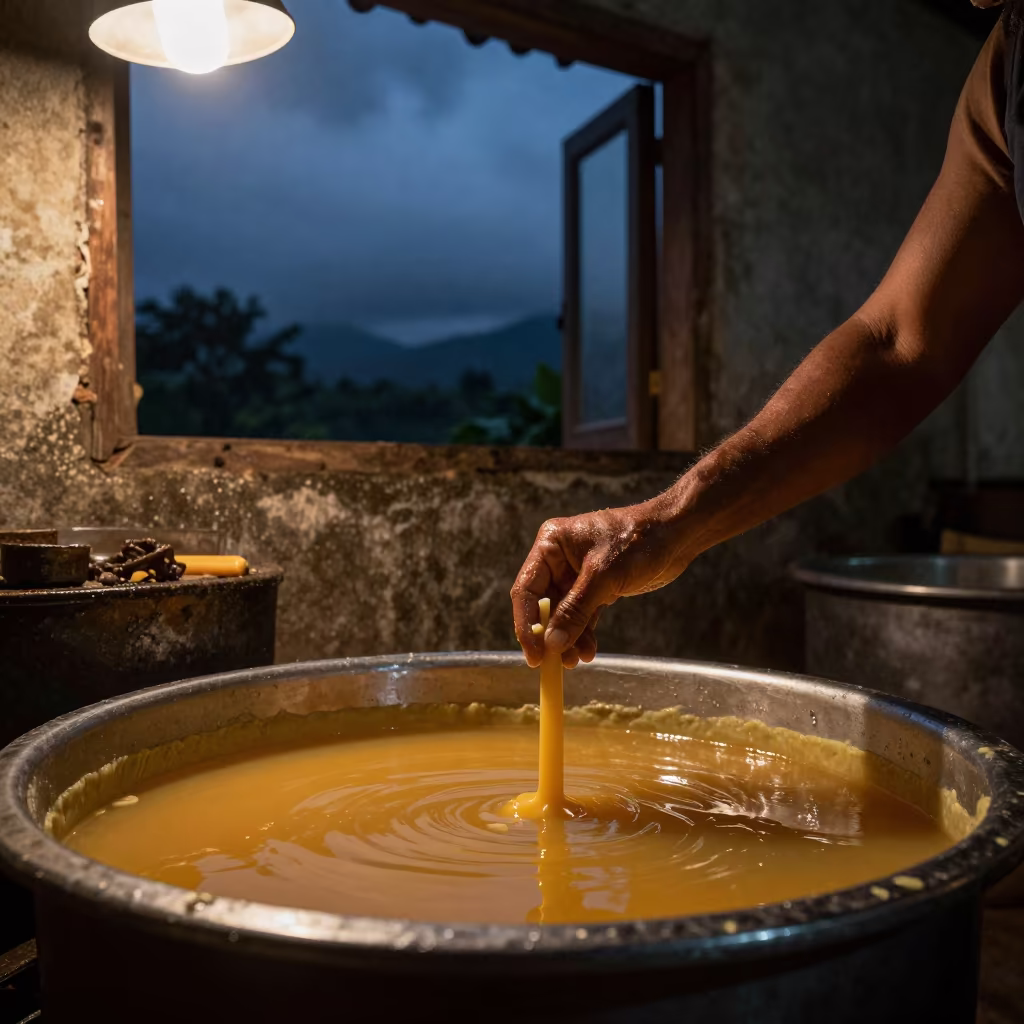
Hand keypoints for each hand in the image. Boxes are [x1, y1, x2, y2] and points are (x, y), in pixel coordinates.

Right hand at [510, 499, 690, 668]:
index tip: (534, 654)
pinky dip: (584, 634)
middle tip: (554, 663)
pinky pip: (582, 615)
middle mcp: (559, 559)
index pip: (527, 589)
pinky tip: (588, 651)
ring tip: (576, 661)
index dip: (526, 624)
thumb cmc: (638, 542)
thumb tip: (552, 644)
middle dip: (550, 634)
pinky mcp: (596, 587)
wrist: (676, 534)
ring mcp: (577, 574)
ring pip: (563, 614)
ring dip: (568, 639)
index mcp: (551, 544)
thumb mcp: (602, 577)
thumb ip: (574, 611)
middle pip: (543, 604)